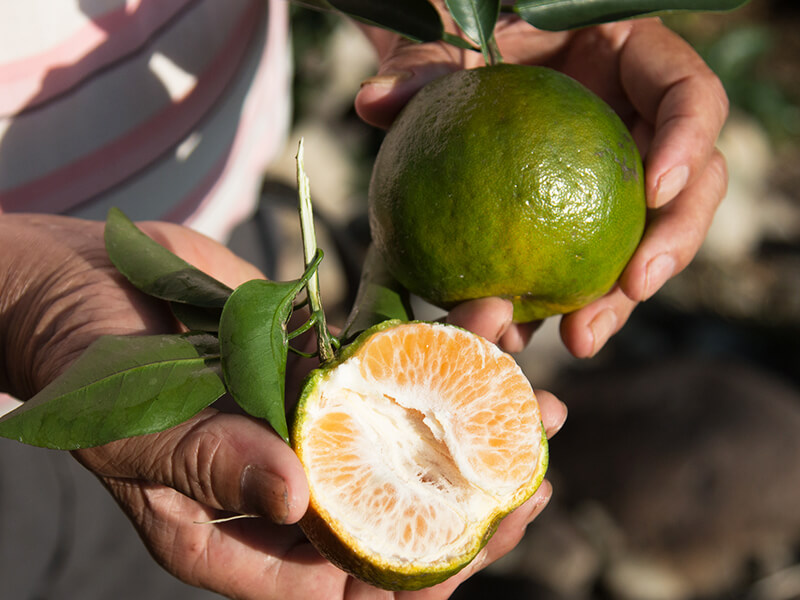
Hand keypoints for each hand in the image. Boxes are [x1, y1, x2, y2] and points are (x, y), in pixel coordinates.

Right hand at [0, 214, 566, 598]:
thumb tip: (296, 500)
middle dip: (470, 498)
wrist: (73, 285)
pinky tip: (485, 336)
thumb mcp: (134, 429)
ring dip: (469, 420)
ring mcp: (303, 420)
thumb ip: (210, 464)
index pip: (345, 578)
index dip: (419, 567)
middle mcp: (283, 482)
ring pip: (402, 437)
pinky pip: (384, 369)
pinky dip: (434, 356)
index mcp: (239, 532)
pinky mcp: (311, 364)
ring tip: (539, 401)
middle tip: (534, 475)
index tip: (484, 530)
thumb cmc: (79, 366)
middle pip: (394, 512)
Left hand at [355, 12, 728, 357]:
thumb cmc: (476, 51)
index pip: (691, 96)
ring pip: (647, 244)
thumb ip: (424, 66)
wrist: (472, 79)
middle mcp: (645, 128)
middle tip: (633, 289)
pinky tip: (524, 332)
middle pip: (695, 188)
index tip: (657, 189)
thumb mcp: (455, 50)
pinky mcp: (591, 225)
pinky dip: (563, 304)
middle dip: (671, 243)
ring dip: (619, 297)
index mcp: (635, 65)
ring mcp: (624, 181)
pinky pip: (587, 268)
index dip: (689, 140)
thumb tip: (370, 101)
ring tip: (580, 337)